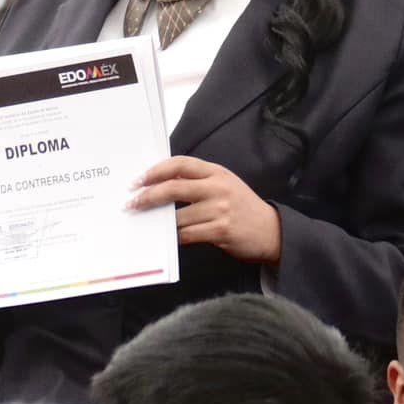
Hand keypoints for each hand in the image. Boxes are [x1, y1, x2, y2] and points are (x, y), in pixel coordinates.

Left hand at [127, 156, 282, 263]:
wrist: (271, 231)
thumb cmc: (242, 208)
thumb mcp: (224, 185)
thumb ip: (198, 183)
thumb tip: (161, 186)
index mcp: (216, 172)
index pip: (180, 164)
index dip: (156, 171)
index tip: (138, 180)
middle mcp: (218, 187)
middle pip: (174, 187)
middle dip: (148, 196)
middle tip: (132, 204)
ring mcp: (220, 209)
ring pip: (178, 216)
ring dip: (159, 222)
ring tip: (147, 224)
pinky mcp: (221, 231)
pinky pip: (188, 235)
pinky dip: (175, 237)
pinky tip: (168, 238)